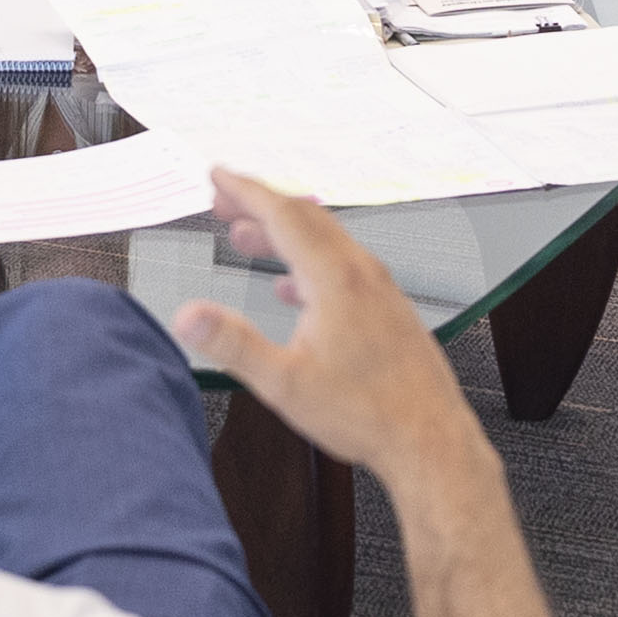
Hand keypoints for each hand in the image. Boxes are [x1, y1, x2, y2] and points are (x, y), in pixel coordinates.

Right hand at [172, 168, 488, 490]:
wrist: (430, 441)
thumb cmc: (368, 414)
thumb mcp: (284, 384)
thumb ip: (233, 344)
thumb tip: (188, 316)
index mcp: (335, 280)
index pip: (282, 215)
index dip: (245, 190)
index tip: (218, 176)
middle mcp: (361, 274)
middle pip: (304, 219)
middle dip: (259, 204)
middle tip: (223, 201)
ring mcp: (379, 290)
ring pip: (325, 242)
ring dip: (283, 234)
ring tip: (247, 238)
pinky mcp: (388, 310)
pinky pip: (343, 267)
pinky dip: (308, 262)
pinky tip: (292, 288)